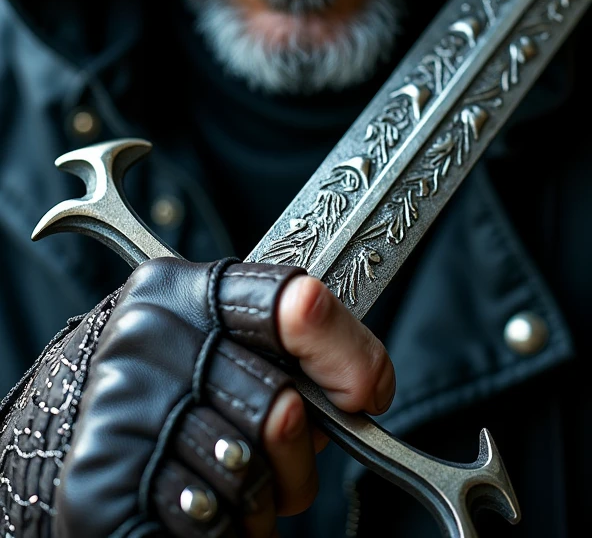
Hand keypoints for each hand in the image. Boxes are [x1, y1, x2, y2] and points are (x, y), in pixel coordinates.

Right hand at [55, 259, 394, 537]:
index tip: (368, 391)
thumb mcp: (216, 338)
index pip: (289, 304)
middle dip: (299, 452)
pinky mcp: (101, 481)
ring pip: (248, 475)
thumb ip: (280, 349)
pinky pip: (206, 529)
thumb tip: (357, 388)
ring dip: (257, 500)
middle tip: (286, 462)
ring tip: (227, 483)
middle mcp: (150, 339)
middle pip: (281, 406)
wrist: (62, 421)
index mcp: (184, 291)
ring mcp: (121, 409)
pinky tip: (198, 508)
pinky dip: (220, 533)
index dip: (345, 349)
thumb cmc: (166, 381)